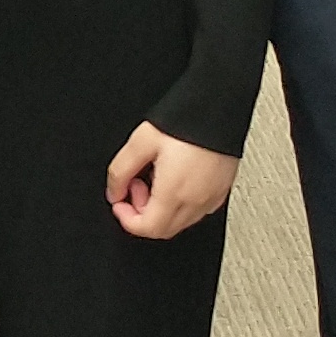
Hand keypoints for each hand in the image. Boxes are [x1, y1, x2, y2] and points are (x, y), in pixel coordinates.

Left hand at [104, 121, 238, 240]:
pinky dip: (180, 203)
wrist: (219, 107)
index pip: (146, 229)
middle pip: (163, 229)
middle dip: (142, 213)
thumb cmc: (186, 120)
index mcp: (174, 194)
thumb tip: (114, 191)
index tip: (120, 201)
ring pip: (181, 222)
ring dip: (161, 209)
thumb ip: (120, 171)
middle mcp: (196, 202)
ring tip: (156, 176)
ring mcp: (212, 197)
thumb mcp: (141, 141)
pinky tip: (175, 177)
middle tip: (136, 185)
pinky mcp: (222, 189)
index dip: (126, 219)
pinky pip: (197, 210)